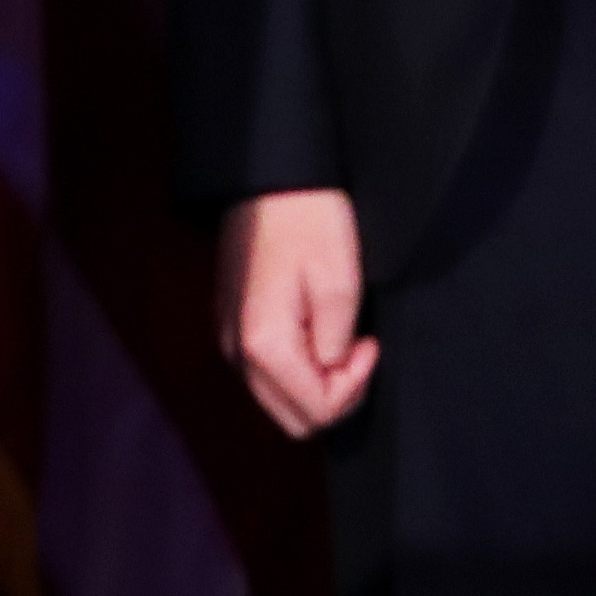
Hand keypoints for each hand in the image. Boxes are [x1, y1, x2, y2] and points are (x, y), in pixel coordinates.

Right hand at [217, 188, 378, 437]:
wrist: (271, 178)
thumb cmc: (309, 223)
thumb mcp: (340, 287)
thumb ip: (336, 350)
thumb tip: (330, 374)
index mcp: (262, 344)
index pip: (315, 412)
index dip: (353, 388)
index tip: (367, 345)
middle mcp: (235, 349)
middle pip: (292, 418)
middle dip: (333, 396)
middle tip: (355, 350)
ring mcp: (228, 336)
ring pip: (277, 398)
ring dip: (314, 382)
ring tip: (337, 336)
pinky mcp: (230, 321)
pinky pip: (265, 372)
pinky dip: (295, 367)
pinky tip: (313, 328)